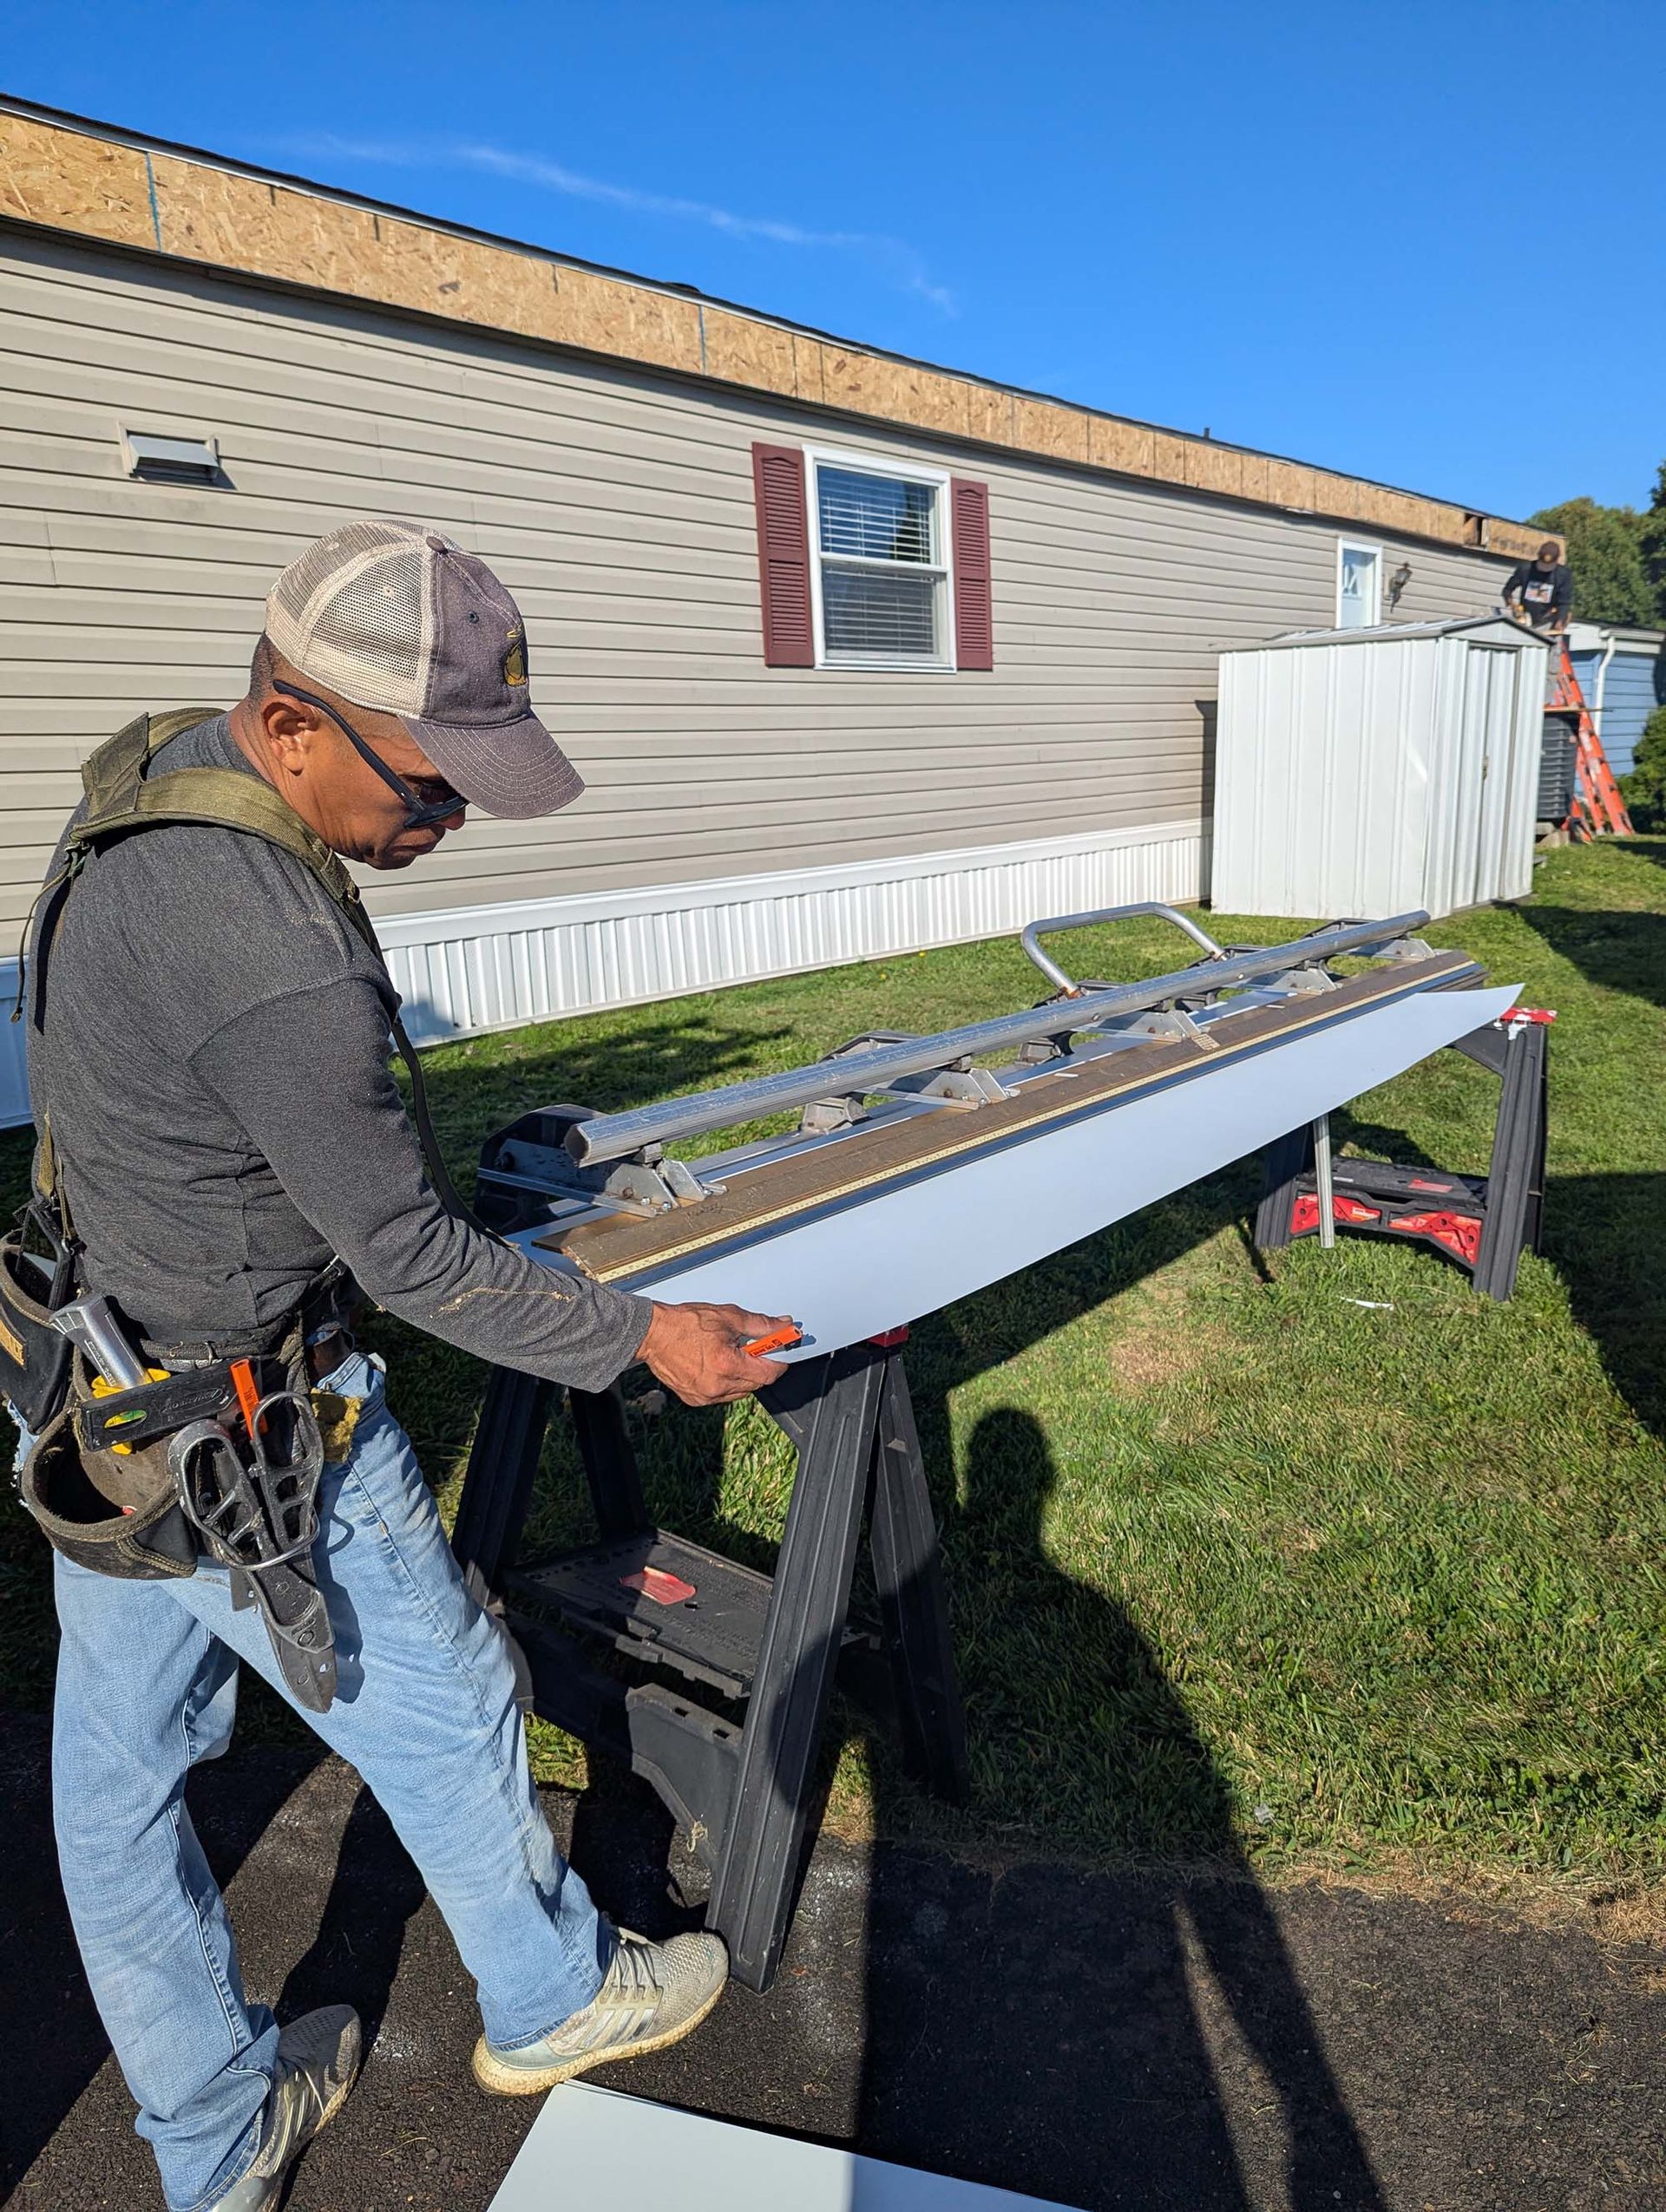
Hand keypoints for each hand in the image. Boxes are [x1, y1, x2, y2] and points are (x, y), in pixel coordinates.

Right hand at [638, 1301, 795, 1406]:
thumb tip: (783, 1325)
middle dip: (762, 1366)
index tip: (782, 1350)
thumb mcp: (728, 1316)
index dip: (780, 1361)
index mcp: (727, 1365)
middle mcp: (718, 1386)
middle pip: (757, 1383)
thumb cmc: (685, 1323)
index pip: (769, 1372)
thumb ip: (760, 1324)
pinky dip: (727, 1382)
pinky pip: (723, 1395)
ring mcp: (706, 1396)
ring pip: (741, 1391)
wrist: (652, 1335)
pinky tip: (718, 1365)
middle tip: (755, 1348)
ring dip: (745, 1375)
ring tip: (731, 1354)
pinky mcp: (695, 1400)